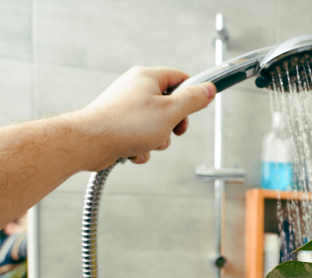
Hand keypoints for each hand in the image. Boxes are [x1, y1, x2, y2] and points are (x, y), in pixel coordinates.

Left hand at [81, 66, 215, 170]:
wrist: (90, 143)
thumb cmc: (125, 125)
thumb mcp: (169, 112)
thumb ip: (192, 100)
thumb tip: (208, 89)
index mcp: (147, 78)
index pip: (179, 78)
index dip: (192, 93)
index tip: (199, 107)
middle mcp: (135, 89)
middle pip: (169, 105)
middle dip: (173, 125)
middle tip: (173, 131)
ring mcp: (126, 108)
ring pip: (156, 125)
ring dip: (158, 140)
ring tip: (148, 143)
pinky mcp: (119, 125)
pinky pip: (140, 136)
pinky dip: (142, 147)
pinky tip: (134, 151)